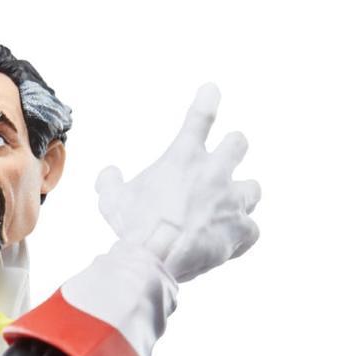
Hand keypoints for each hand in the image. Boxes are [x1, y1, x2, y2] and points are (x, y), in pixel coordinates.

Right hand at [95, 83, 260, 282]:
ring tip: (233, 207)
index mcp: (184, 157)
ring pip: (254, 188)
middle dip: (233, 149)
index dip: (208, 99)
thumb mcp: (112, 200)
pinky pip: (252, 230)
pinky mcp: (241, 230)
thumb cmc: (134, 226)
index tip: (212, 90)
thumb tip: (109, 174)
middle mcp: (214, 173)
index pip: (200, 116)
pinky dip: (242, 236)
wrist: (159, 256)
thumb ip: (110, 182)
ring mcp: (232, 201)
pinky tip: (232, 242)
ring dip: (243, 196)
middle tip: (226, 158)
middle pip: (238, 143)